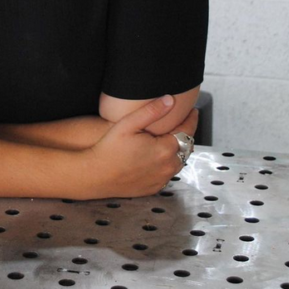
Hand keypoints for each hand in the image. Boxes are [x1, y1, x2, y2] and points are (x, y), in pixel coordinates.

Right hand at [78, 96, 198, 198]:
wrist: (95, 175)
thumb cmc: (109, 148)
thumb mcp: (128, 124)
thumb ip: (151, 111)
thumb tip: (170, 100)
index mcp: (164, 149)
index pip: (187, 131)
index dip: (191, 119)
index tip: (193, 110)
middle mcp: (167, 167)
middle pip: (185, 147)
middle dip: (185, 134)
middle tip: (181, 122)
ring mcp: (161, 179)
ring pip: (178, 161)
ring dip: (177, 150)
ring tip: (171, 137)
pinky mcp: (154, 187)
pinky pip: (167, 173)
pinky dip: (167, 164)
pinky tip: (158, 156)